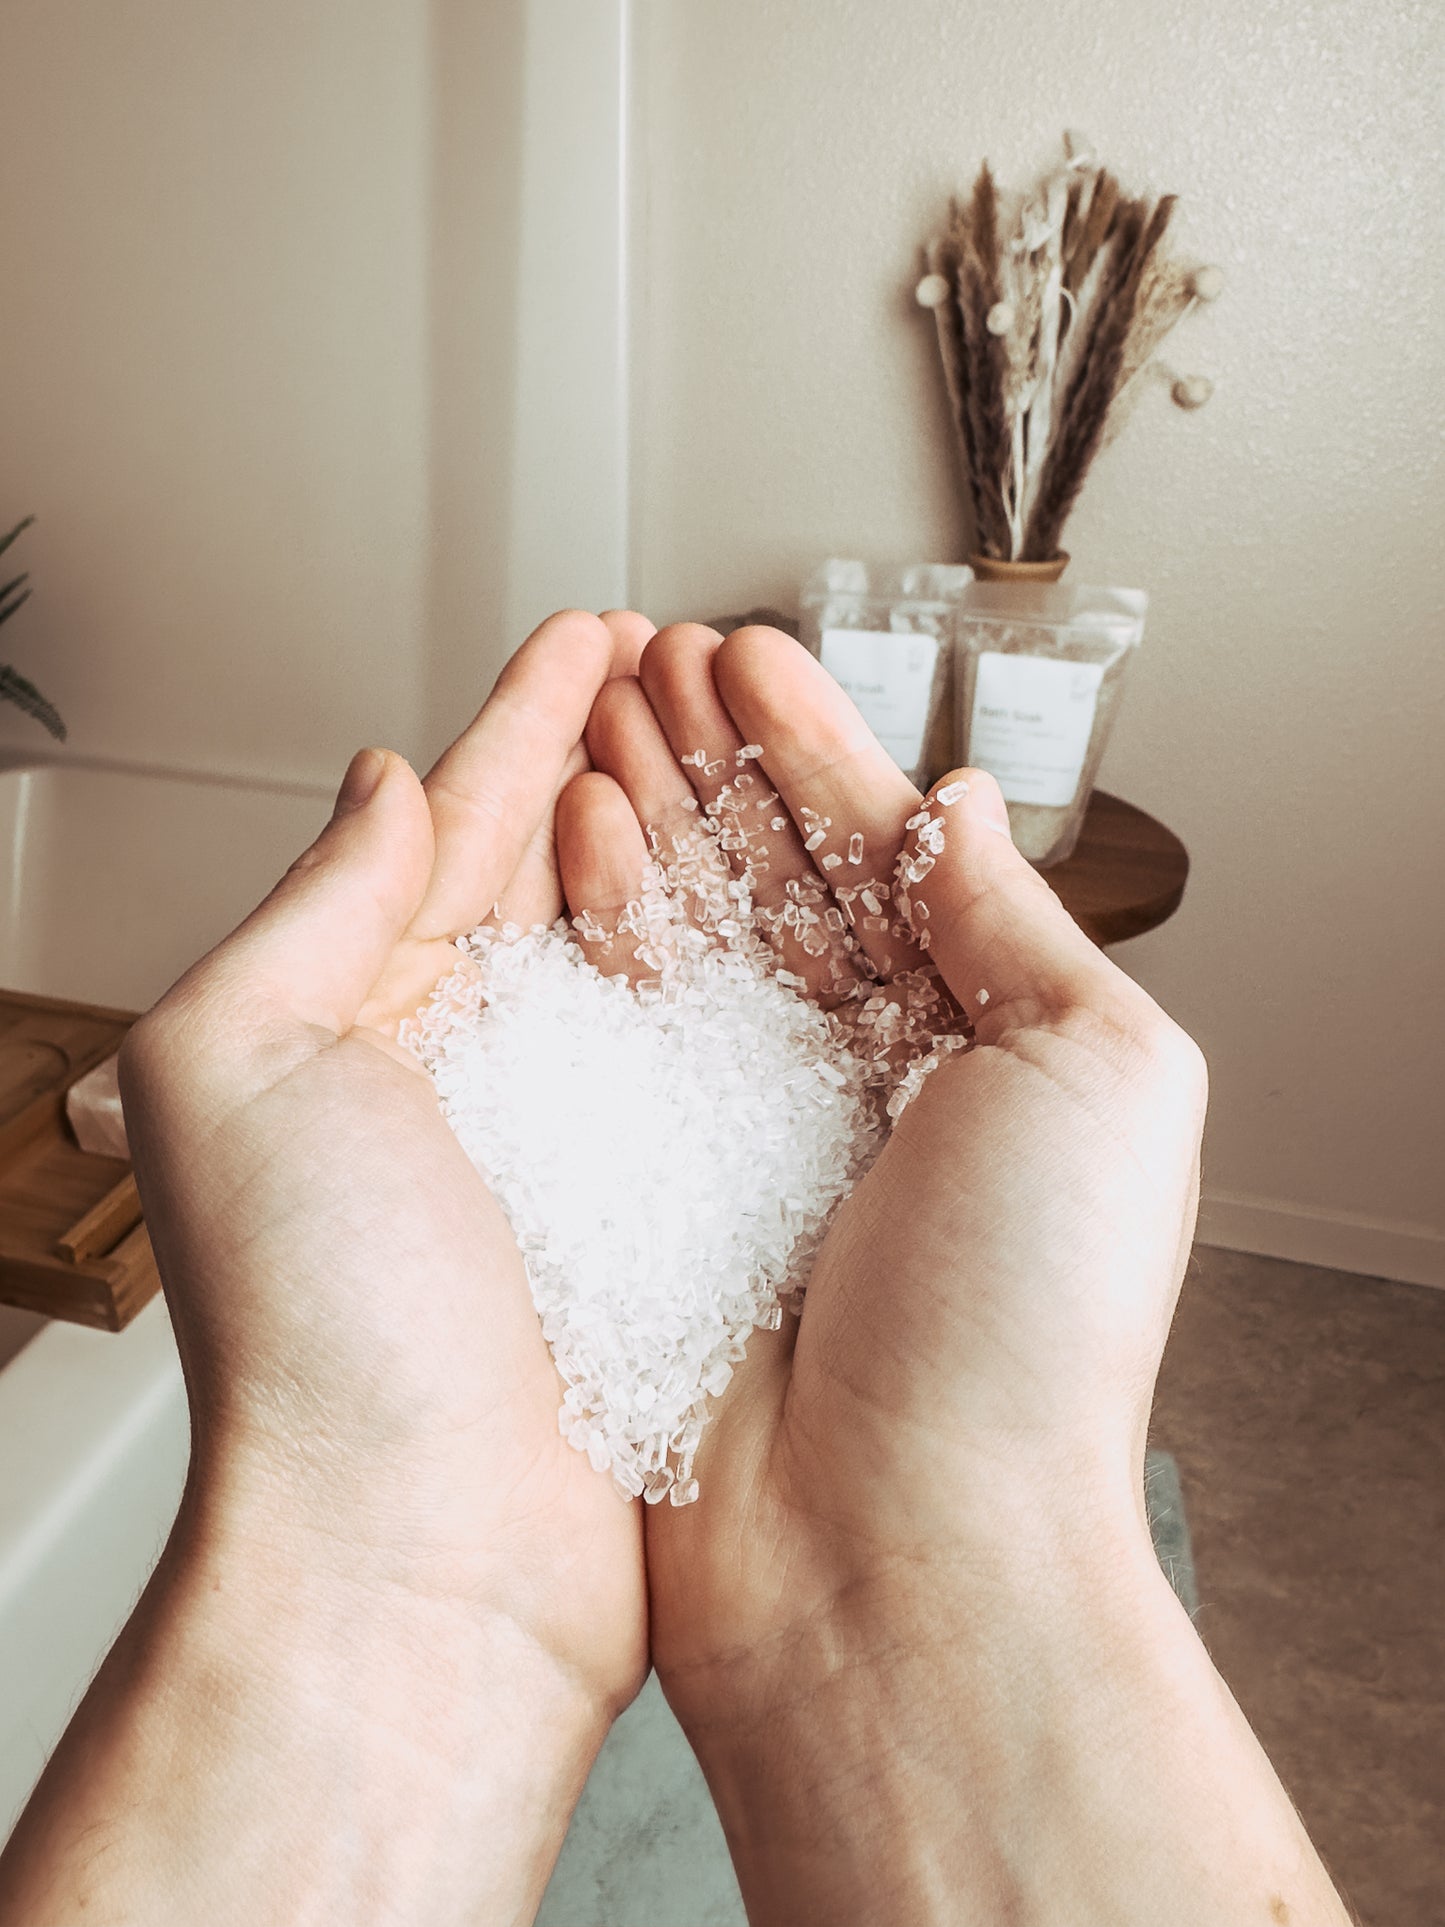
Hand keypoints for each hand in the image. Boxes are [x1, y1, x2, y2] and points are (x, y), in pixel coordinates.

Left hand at [119, 609, 653, 1705]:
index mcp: (358, 1022)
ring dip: (689, 838)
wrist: (426, 1552)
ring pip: (641, 948)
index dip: (522, 719)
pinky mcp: (663, 1215)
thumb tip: (375, 785)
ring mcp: (574, 1143)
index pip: (450, 828)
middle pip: (553, 869)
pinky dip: (742, 972)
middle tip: (693, 664)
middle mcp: (467, 1074)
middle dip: (618, 754)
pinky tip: (786, 911)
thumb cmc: (322, 1332)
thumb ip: (308, 907)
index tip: (594, 633)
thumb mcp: (241, 1065)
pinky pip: (710, 1058)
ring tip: (747, 749)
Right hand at [555, 618, 1202, 1685]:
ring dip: (645, 810)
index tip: (744, 653)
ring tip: (596, 709)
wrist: (898, 1548)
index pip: (885, 861)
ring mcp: (752, 1138)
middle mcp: (866, 1089)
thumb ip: (1020, 926)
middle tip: (649, 653)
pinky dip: (601, 921)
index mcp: (987, 1055)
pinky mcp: (656, 1193)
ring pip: (690, 933)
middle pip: (776, 879)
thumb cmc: (1025, 1332)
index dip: (813, 749)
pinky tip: (575, 837)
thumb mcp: (1104, 1074)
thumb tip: (962, 812)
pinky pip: (621, 1027)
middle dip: (712, 758)